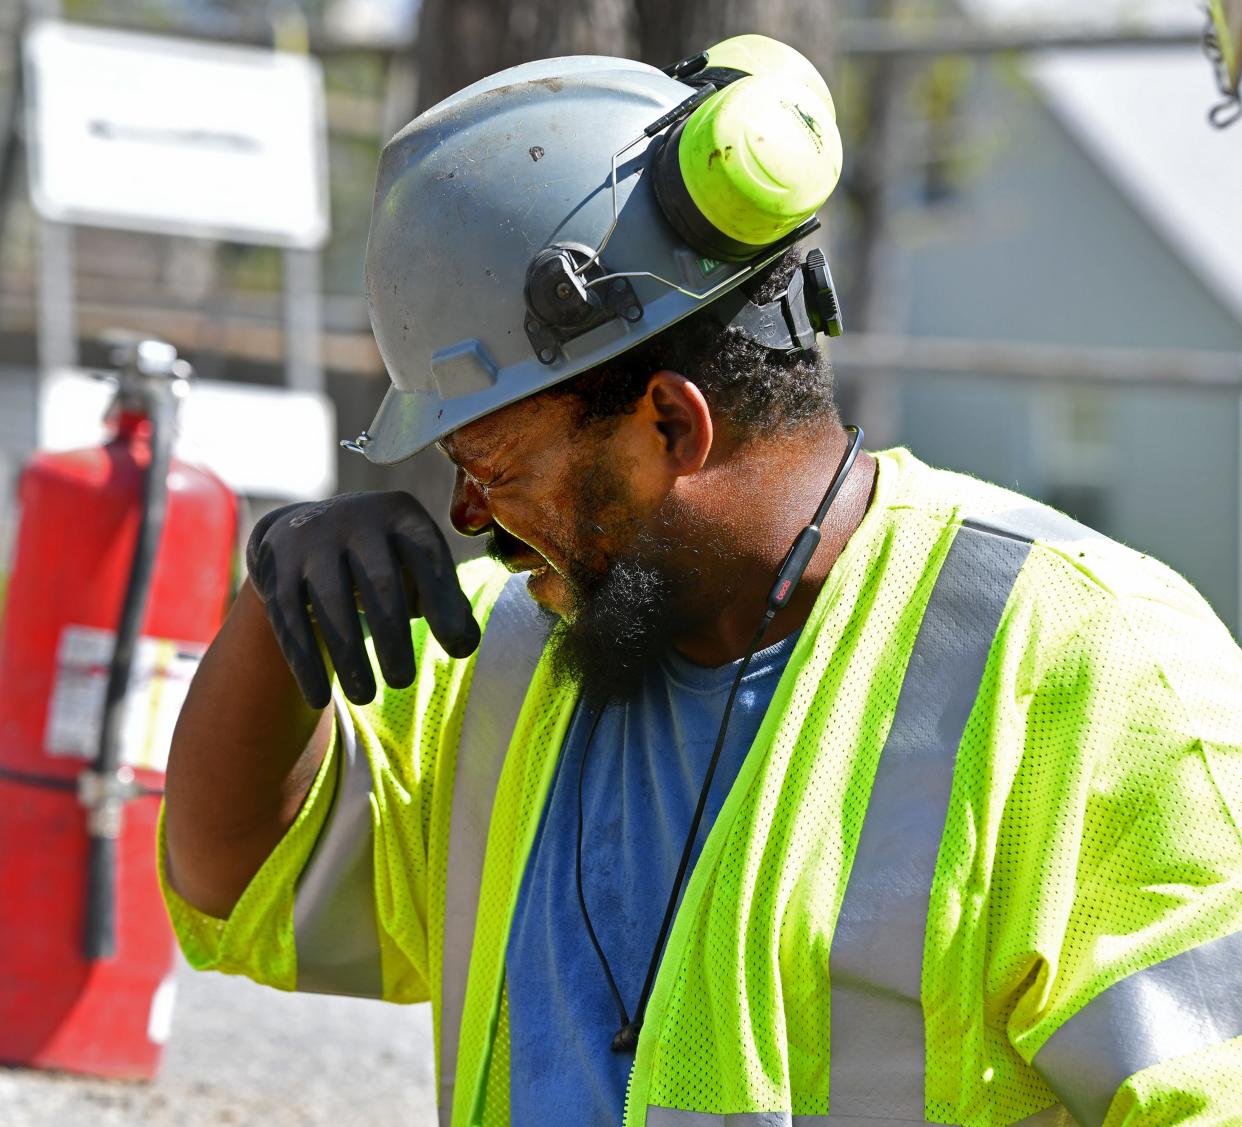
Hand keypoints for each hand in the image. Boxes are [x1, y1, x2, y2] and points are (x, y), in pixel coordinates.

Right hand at [245, 492, 480, 707]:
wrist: (304, 528)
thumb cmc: (381, 560)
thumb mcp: (416, 567)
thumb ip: (447, 602)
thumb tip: (466, 643)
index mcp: (401, 515)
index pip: (428, 558)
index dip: (444, 603)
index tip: (456, 649)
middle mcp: (356, 519)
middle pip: (380, 583)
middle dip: (394, 636)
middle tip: (403, 681)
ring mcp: (312, 541)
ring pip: (332, 603)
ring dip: (348, 656)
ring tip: (365, 697)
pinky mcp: (277, 567)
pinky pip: (290, 620)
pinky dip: (305, 663)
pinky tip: (318, 699)